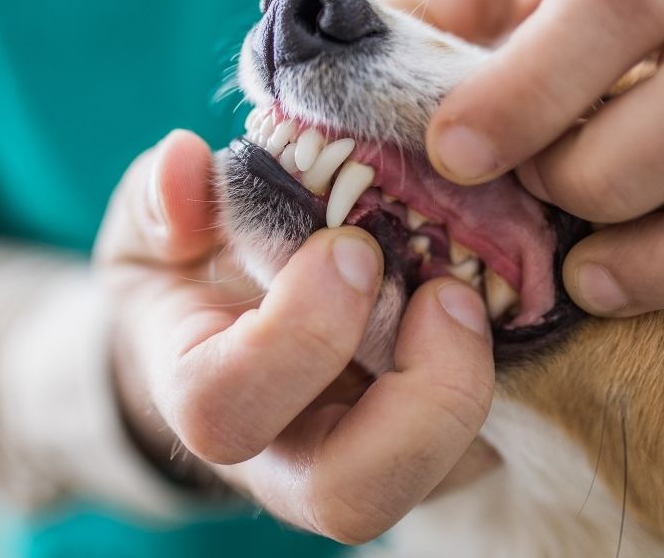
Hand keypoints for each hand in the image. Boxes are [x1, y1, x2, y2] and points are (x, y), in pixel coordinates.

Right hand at [96, 130, 495, 541]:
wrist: (230, 332)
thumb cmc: (193, 276)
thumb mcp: (158, 228)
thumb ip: (162, 200)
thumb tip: (184, 164)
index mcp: (207, 396)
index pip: (229, 409)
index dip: (297, 336)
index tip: (351, 248)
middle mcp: (287, 456)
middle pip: (351, 498)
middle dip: (415, 397)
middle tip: (445, 293)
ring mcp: (363, 462)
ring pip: (433, 484)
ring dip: (470, 389)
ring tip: (470, 297)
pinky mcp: (428, 451)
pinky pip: (482, 449)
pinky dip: (505, 381)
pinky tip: (500, 305)